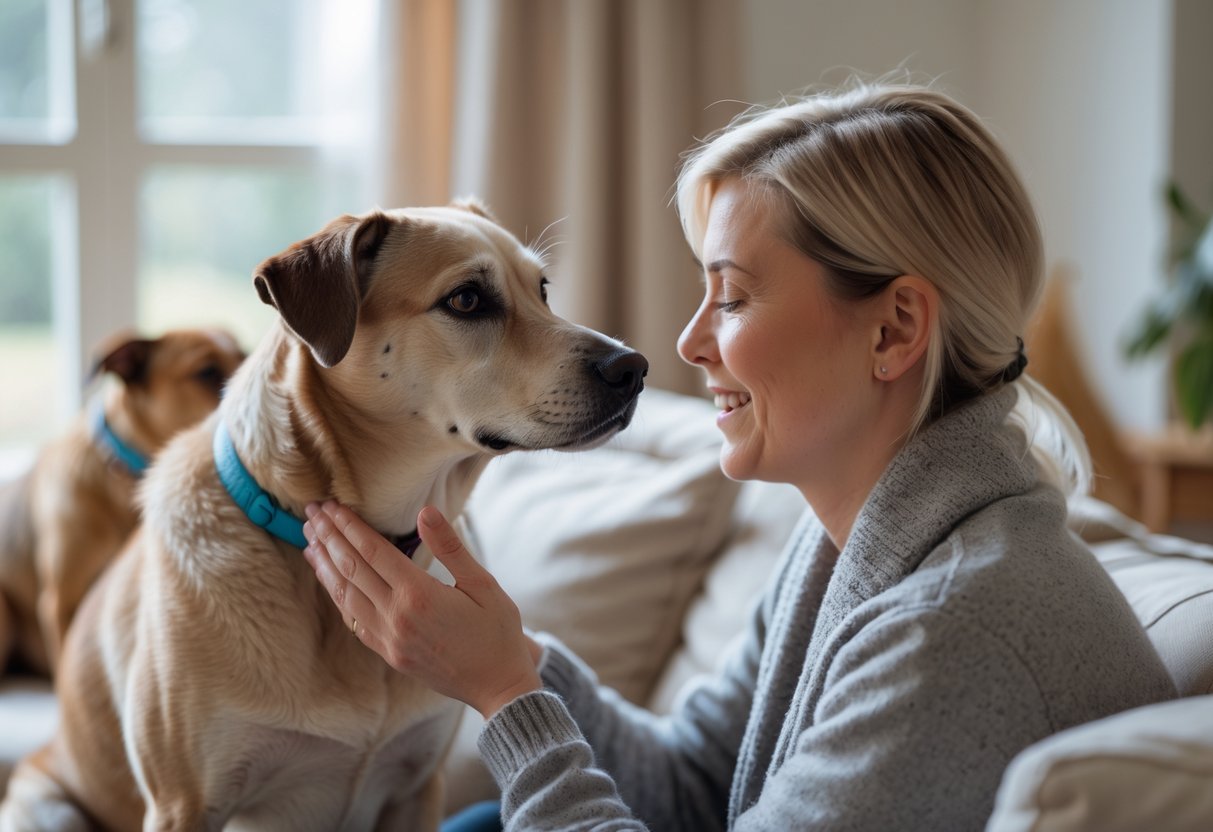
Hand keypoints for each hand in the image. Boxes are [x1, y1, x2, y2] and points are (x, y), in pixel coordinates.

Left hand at [302, 501, 542, 718]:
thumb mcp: (483, 584)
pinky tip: (329, 578)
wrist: (498, 687)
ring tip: (309, 539)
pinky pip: (353, 619)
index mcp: (420, 595)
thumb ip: (451, 547)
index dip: (349, 526)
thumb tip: (425, 511)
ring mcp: (388, 639)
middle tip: (312, 512)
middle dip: (329, 538)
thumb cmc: (497, 632)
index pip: (373, 552)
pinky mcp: (388, 653)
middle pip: (351, 570)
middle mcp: (396, 617)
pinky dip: (336, 594)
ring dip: (325, 565)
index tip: (332, 505)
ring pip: (345, 595)